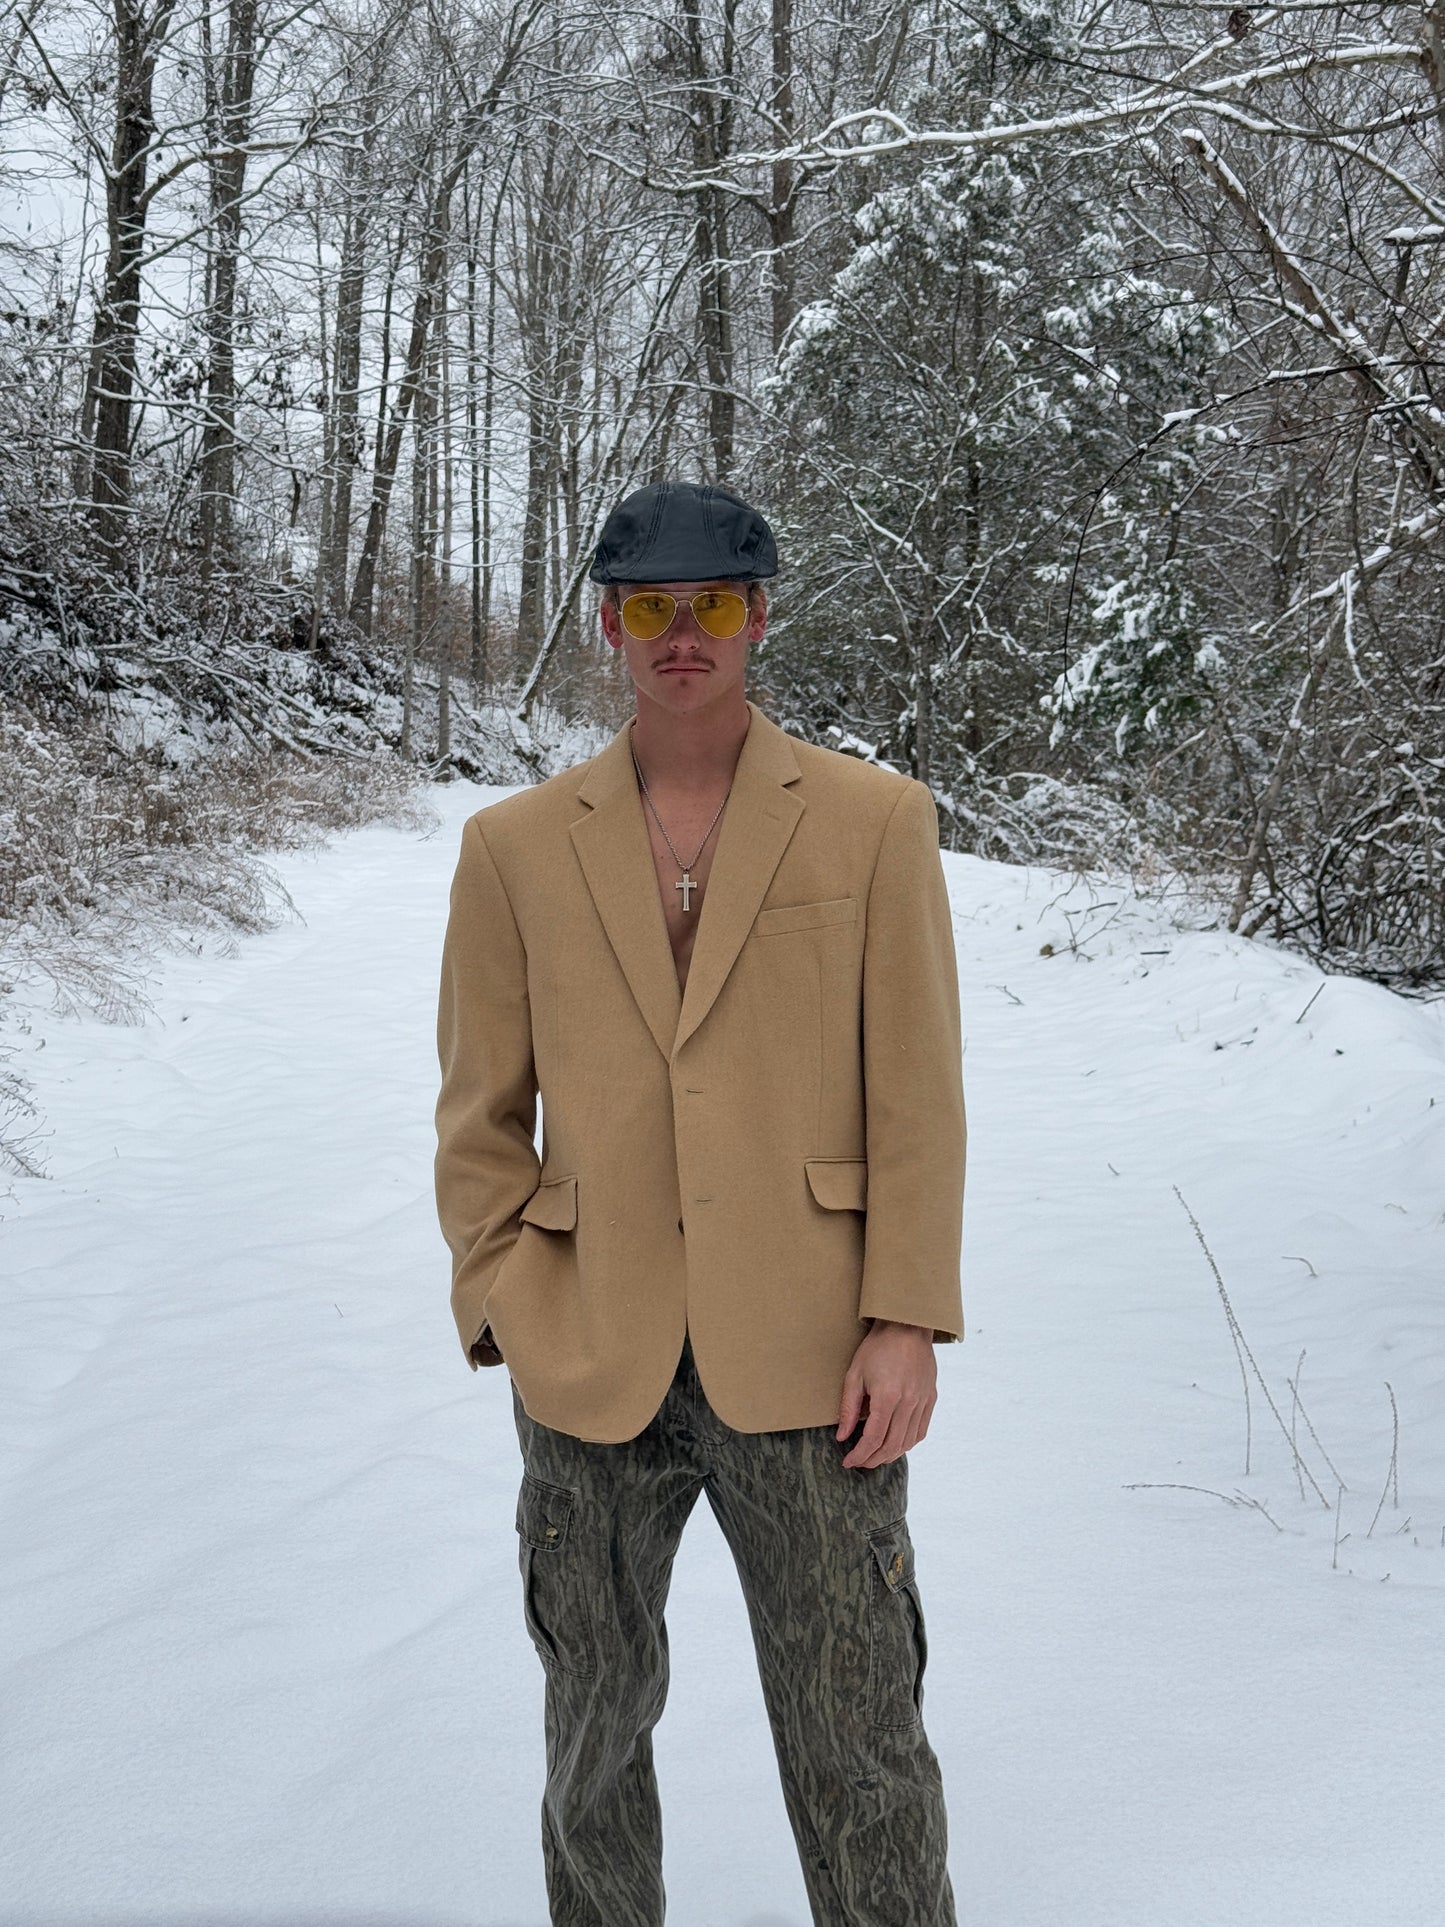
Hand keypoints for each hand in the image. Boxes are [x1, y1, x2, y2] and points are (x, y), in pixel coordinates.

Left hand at [836, 1320, 937, 1468]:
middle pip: (892, 1445)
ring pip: (908, 1441)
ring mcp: (923, 1401)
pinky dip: (908, 1443)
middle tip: (860, 1462)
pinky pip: (921, 1430)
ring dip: (890, 1455)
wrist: (907, 1326)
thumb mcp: (854, 1375)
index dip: (860, 1455)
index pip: (873, 1438)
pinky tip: (896, 1444)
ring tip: (875, 1456)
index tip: (848, 1462)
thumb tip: (842, 1437)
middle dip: (873, 1459)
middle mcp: (908, 1403)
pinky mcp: (931, 1398)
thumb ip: (848, 1409)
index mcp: (887, 1397)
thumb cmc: (877, 1348)